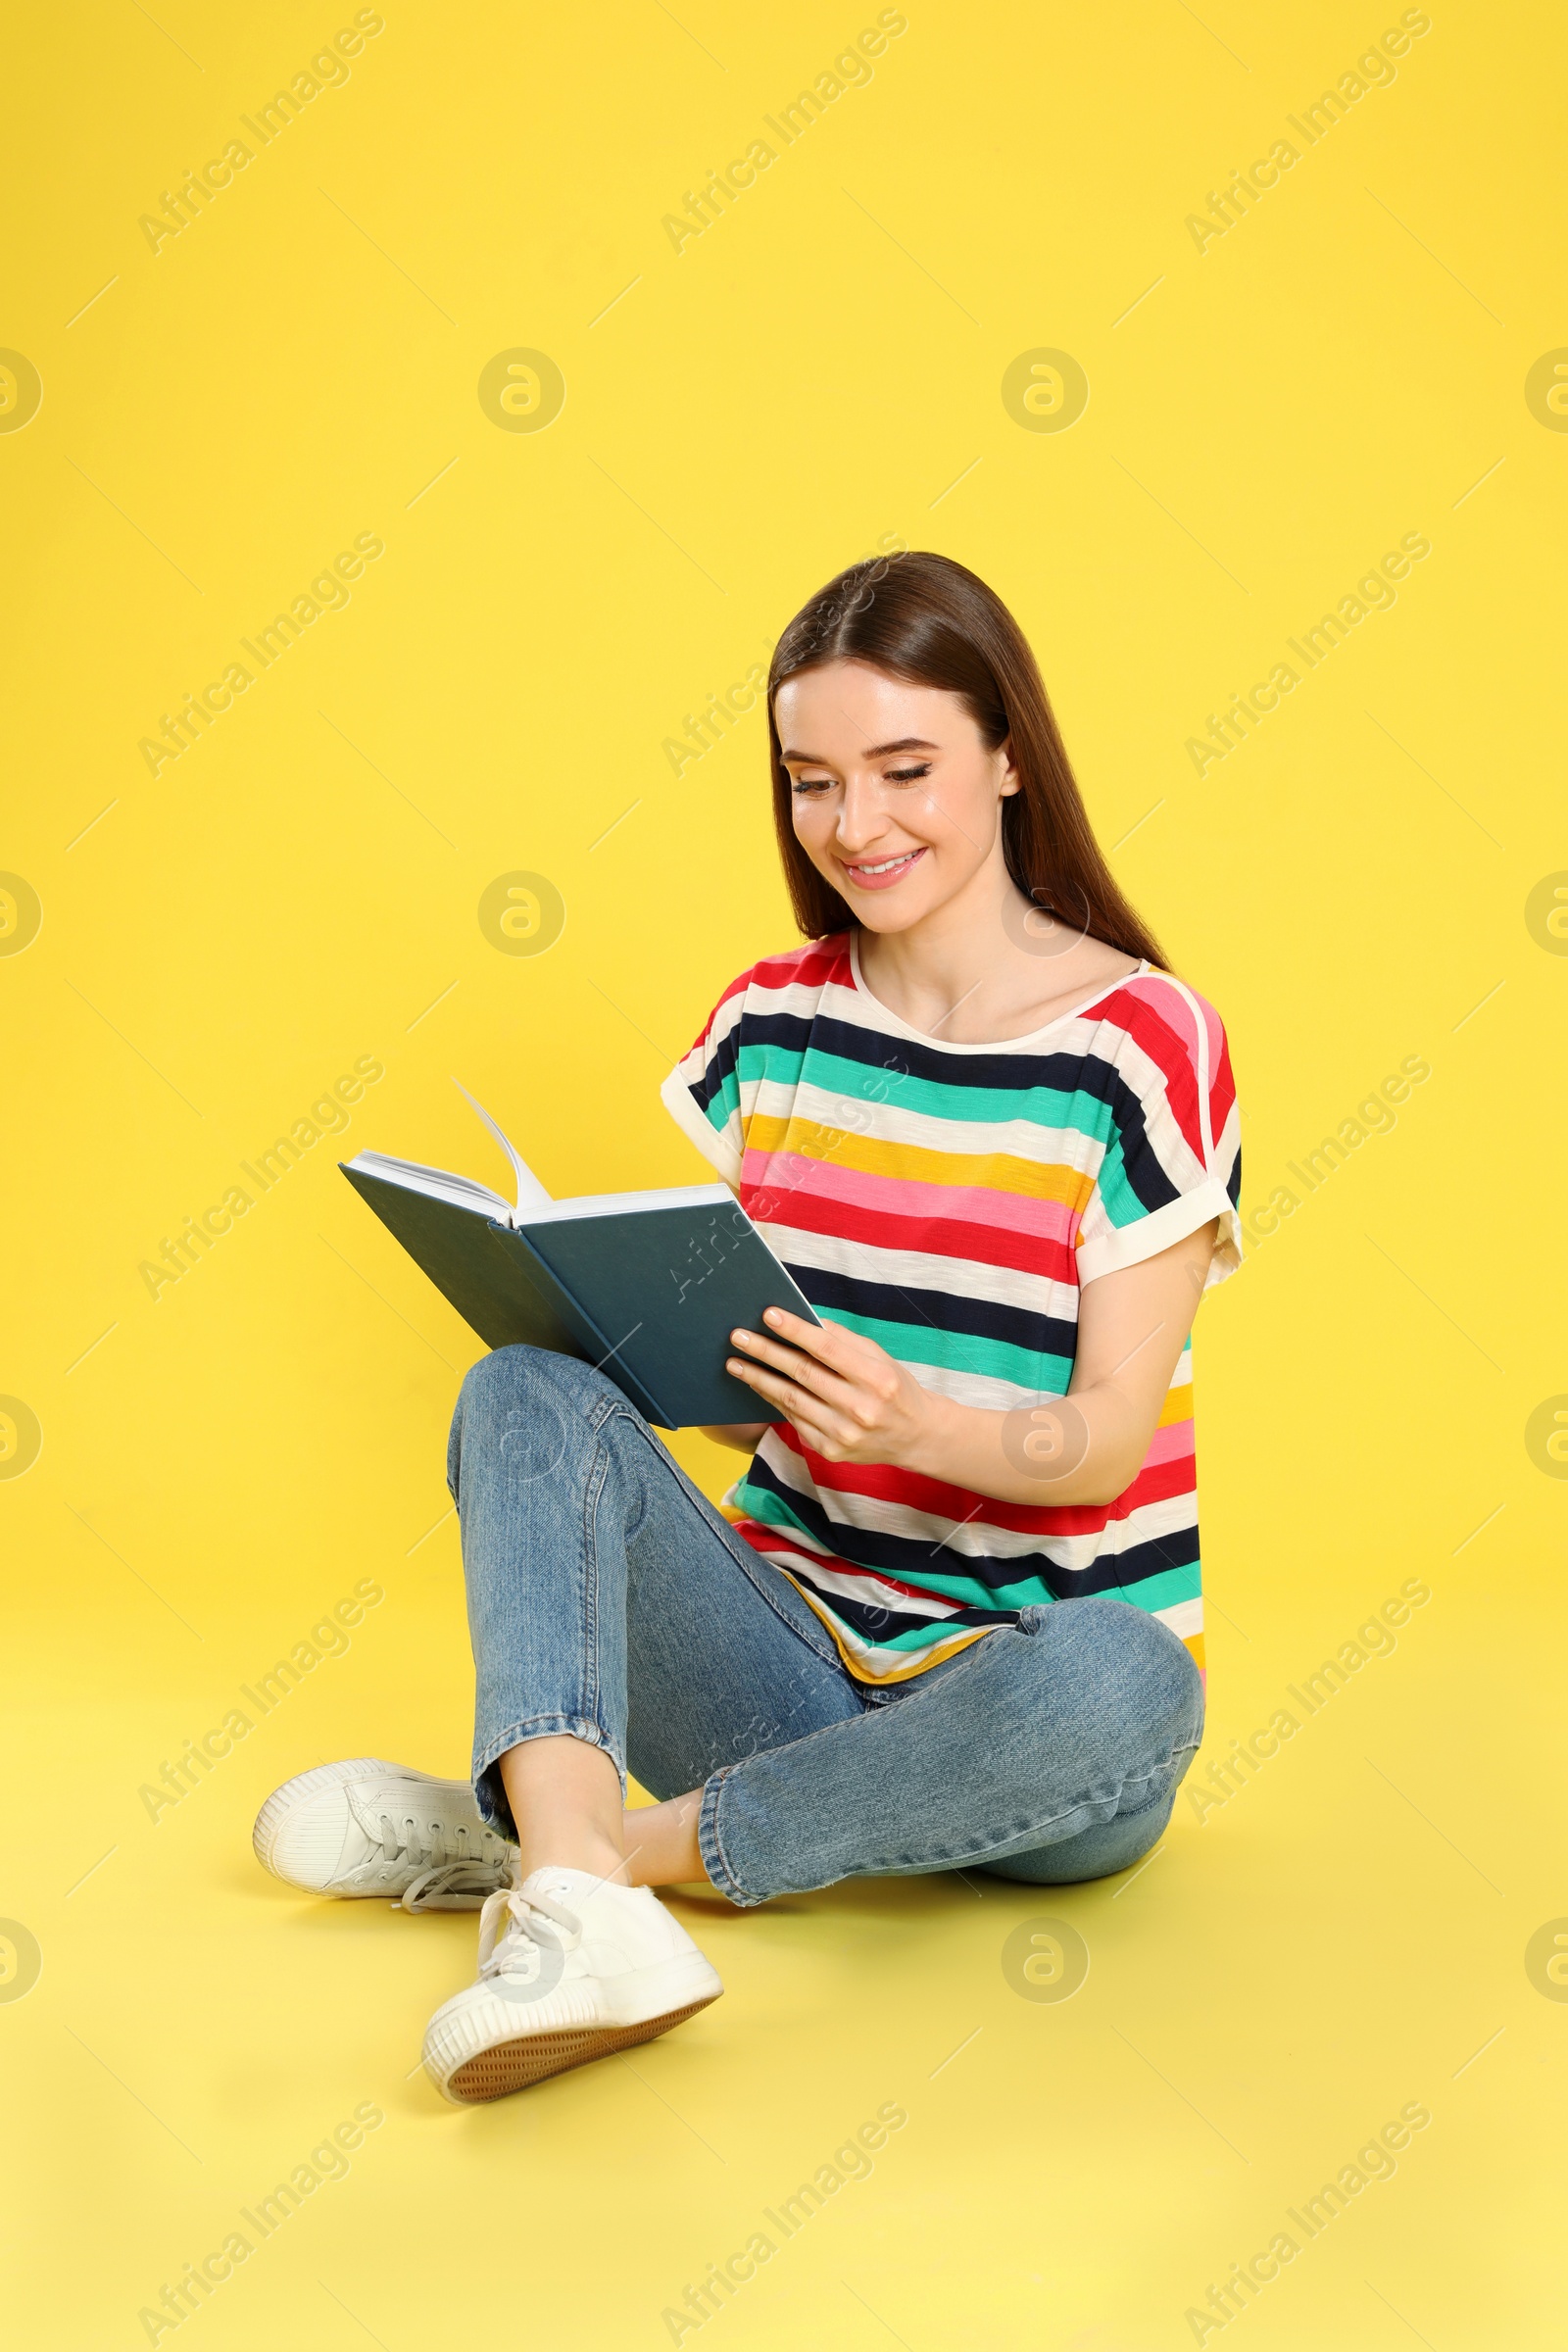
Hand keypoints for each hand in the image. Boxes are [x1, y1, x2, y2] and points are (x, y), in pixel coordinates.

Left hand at [725, 1307, 938, 1466]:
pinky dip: (774, 1400)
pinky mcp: (830, 1451)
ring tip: (735, 1362)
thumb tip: (803, 1319)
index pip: (827, 1349)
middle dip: (766, 1352)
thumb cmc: (894, 1388)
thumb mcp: (878, 1357)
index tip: (768, 1314)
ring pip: (791, 1399)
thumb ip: (842, 1339)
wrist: (915, 1436)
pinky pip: (794, 1419)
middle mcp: (860, 1409)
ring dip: (758, 1378)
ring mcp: (844, 1434)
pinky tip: (759, 1384)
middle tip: (738, 1336)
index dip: (796, 1331)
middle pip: (802, 1374)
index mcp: (877, 1378)